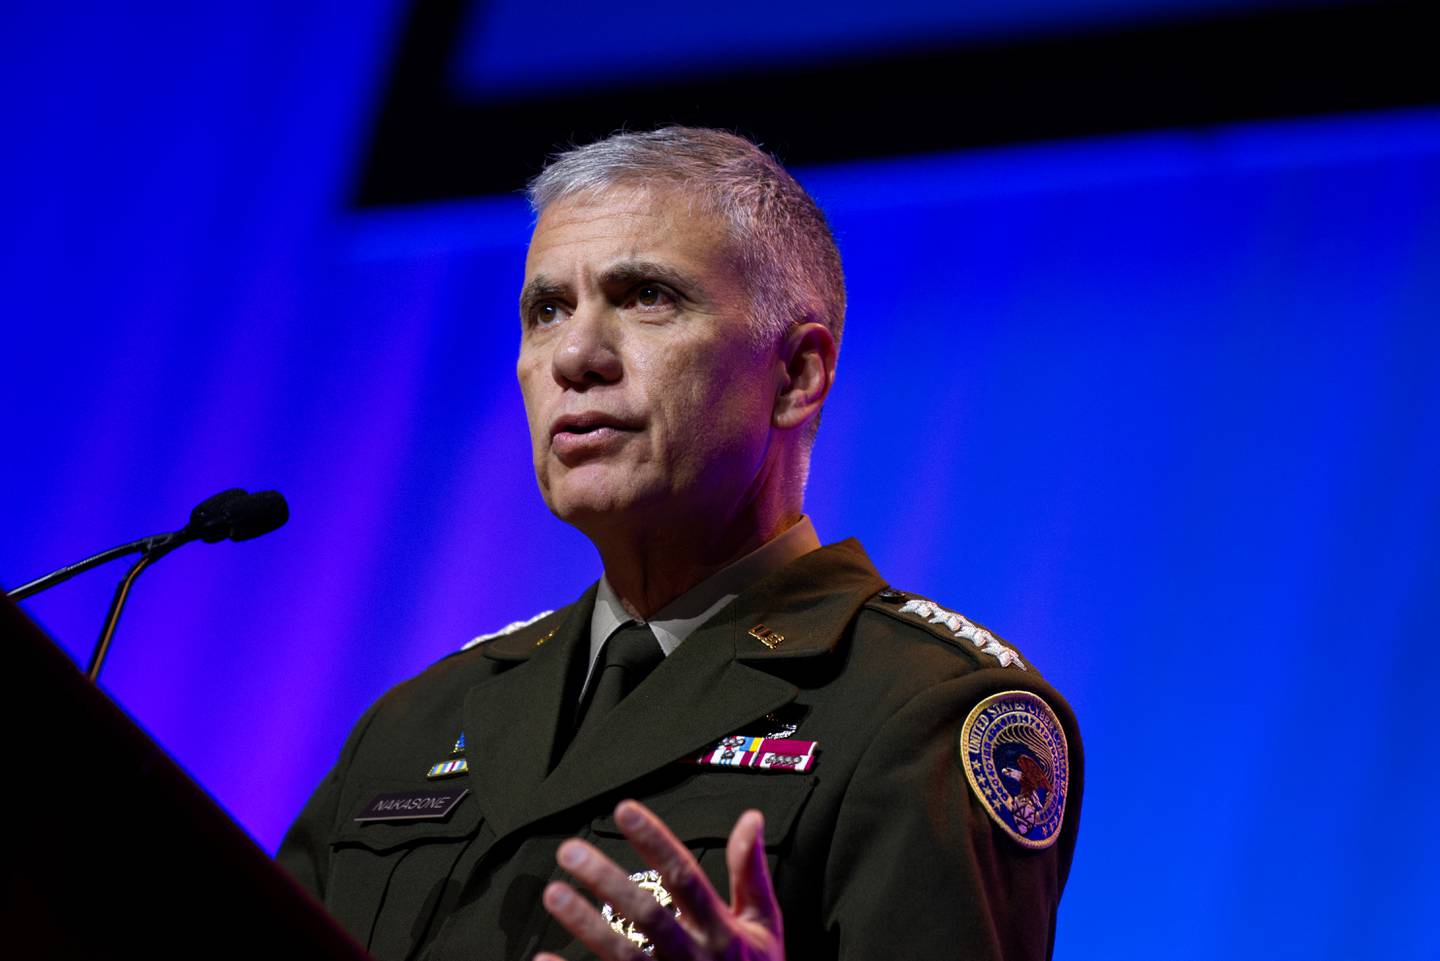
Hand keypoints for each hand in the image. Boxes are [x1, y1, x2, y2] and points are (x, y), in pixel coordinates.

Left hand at [535, 799, 783, 960]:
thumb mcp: (764, 925)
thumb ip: (750, 872)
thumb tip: (751, 817)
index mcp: (722, 931)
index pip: (686, 877)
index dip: (655, 841)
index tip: (624, 808)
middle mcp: (695, 958)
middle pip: (648, 915)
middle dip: (608, 881)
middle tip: (570, 850)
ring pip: (624, 957)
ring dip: (586, 925)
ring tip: (554, 893)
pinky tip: (544, 959)